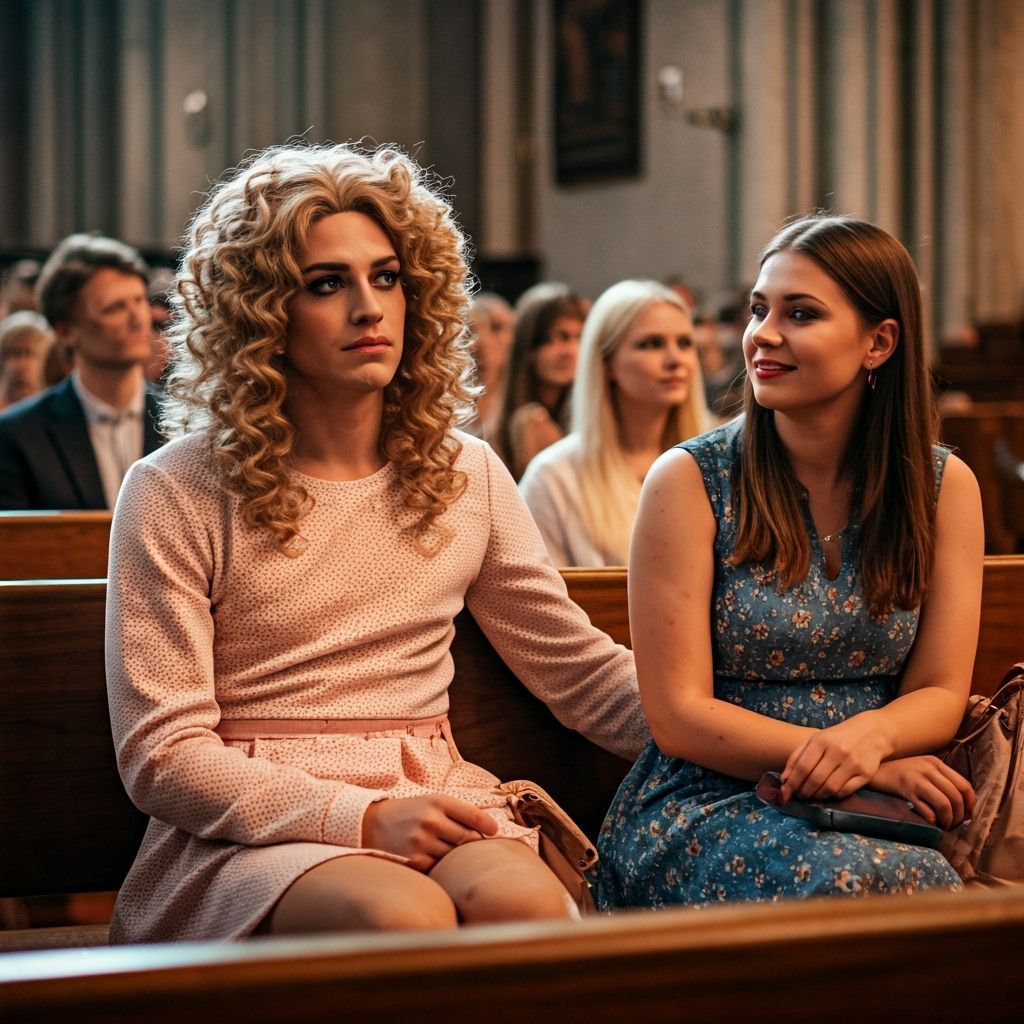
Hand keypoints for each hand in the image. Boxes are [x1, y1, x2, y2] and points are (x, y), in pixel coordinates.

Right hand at [361, 795, 498, 871]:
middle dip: (474, 844)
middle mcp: (430, 820)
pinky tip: (437, 862)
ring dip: (457, 858)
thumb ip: (456, 813)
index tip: (494, 831)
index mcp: (437, 802)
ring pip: (455, 856)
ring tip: (452, 854)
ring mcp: (422, 842)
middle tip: (476, 847)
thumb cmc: (408, 813)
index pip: (473, 815)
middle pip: (468, 838)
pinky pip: (439, 868)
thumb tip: (487, 830)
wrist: (369, 824)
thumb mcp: (429, 802)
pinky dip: (442, 867)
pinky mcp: (414, 861)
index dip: (488, 825)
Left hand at [781, 712, 890, 802]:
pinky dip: (833, 796)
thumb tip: (784, 780)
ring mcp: (852, 763)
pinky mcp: (865, 774)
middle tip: (800, 796)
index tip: (785, 793)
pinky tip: (828, 793)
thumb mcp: (816, 739)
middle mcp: (837, 751)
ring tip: (812, 795)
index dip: (792, 783)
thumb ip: (797, 757)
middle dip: (803, 792)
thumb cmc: (838, 737)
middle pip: (815, 780)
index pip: (802, 767)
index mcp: (821, 741)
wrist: (873, 732)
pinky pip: (845, 791)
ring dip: (817, 796)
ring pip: (829, 789)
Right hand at [870, 756, 975, 829]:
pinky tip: (930, 821)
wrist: (873, 770)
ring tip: (943, 825)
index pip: (964, 786)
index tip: (967, 816)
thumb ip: (942, 782)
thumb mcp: (923, 770)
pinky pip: (926, 808)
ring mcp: (916, 778)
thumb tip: (965, 808)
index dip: (971, 804)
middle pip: (956, 796)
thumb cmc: (900, 774)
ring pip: (944, 803)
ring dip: (948, 820)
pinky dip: (932, 819)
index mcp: (936, 763)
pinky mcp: (905, 789)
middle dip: (960, 816)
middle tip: (954, 825)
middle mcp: (928, 768)